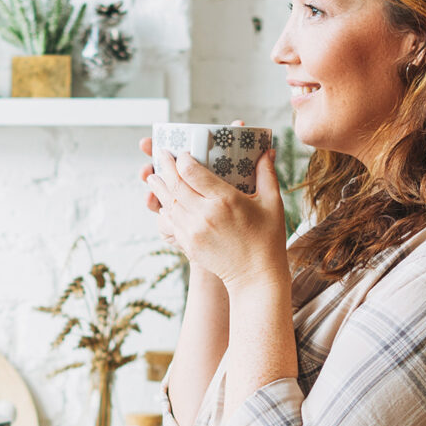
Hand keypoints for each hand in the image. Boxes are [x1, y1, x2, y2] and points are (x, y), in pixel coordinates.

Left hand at [143, 123, 289, 289]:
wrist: (256, 275)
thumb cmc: (267, 238)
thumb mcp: (272, 203)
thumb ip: (266, 174)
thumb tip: (268, 150)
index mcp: (225, 200)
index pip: (191, 171)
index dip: (182, 159)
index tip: (181, 152)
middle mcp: (205, 214)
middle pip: (174, 184)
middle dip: (165, 167)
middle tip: (161, 155)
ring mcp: (193, 231)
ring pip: (168, 203)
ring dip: (159, 187)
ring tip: (153, 176)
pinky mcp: (188, 244)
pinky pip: (169, 222)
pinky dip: (164, 209)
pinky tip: (163, 202)